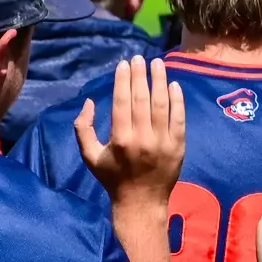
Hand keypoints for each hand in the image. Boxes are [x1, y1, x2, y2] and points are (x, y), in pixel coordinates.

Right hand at [76, 57, 184, 207]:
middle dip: (140, 75)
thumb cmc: (113, 178)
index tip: (124, 64)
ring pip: (162, 105)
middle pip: (142, 99)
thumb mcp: (90, 156)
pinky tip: (174, 85)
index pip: (122, 101)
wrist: (141, 203)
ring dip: (160, 81)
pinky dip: (177, 100)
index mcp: (120, 139)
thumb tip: (89, 102)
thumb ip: (82, 128)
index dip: (123, 80)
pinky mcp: (178, 147)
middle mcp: (142, 139)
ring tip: (157, 64)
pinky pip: (179, 119)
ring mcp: (163, 143)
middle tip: (140, 58)